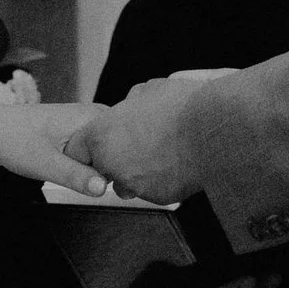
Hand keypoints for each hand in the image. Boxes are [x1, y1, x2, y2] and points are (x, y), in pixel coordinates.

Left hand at [0, 97, 113, 193]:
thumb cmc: (14, 141)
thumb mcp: (46, 164)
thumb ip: (77, 177)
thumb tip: (104, 189)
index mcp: (93, 117)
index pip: (129, 147)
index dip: (122, 168)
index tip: (111, 184)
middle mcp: (96, 115)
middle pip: (122, 150)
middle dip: (112, 169)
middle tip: (86, 178)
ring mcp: (89, 122)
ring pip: (109, 152)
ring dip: (100, 167)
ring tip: (74, 169)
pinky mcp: (81, 130)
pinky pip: (98, 150)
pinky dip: (91, 163)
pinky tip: (74, 167)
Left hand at [68, 72, 214, 204]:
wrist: (211, 131)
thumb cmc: (181, 107)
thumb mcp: (147, 91)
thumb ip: (129, 104)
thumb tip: (131, 107)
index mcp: (101, 135)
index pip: (77, 149)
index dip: (89, 145)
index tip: (99, 145)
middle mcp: (112, 163)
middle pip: (103, 167)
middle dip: (115, 159)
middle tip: (138, 144)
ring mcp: (134, 183)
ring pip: (129, 181)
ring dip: (138, 170)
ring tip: (161, 150)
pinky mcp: (156, 196)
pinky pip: (153, 188)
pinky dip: (162, 178)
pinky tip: (177, 160)